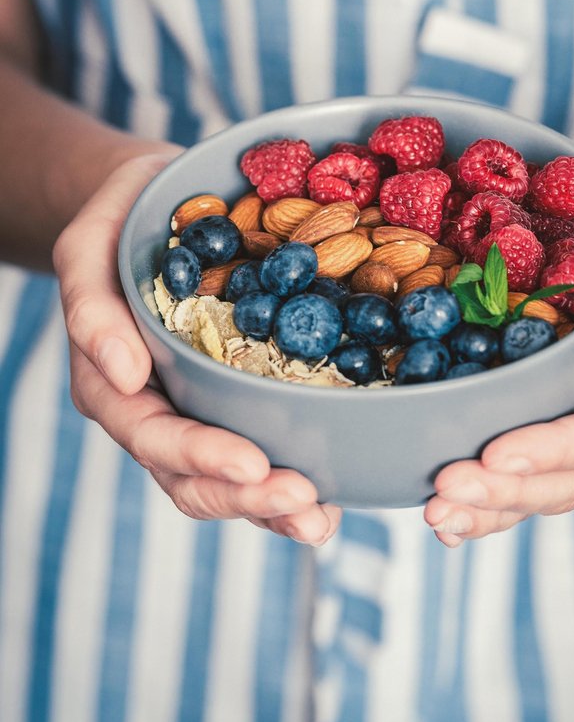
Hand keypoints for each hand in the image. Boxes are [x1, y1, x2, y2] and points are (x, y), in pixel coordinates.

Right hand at [53, 151, 340, 545]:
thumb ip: (91, 307)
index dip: (200, 457)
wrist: (160, 201)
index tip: (253, 465)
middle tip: (304, 499)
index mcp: (113, 383)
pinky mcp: (239, 397)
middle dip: (248, 498)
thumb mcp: (91, 244)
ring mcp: (199, 410)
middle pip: (192, 477)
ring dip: (275, 507)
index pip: (152, 435)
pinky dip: (295, 475)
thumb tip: (123, 375)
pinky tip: (334, 492)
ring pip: (229, 480)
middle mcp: (156, 408)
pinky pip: (263, 446)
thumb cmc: (123, 218)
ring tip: (321, 520)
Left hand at [424, 151, 573, 546]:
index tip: (497, 453)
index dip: (558, 449)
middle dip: (511, 490)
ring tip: (438, 512)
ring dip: (491, 506)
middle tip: (447, 491)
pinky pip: (520, 470)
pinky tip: (444, 516)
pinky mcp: (544, 414)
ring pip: (545, 485)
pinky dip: (486, 500)